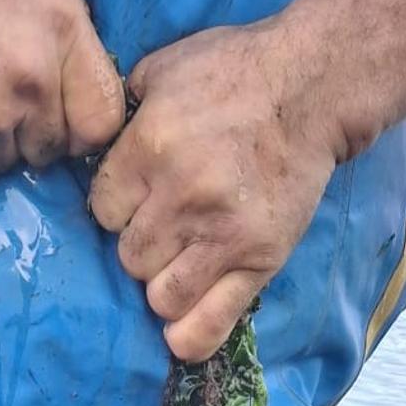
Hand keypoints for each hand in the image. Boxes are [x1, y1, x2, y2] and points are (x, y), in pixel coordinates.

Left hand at [90, 16, 345, 361]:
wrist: (311, 87)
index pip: (104, 212)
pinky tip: (181, 329)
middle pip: (130, 258)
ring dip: (165, 287)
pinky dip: (189, 336)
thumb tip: (93, 151)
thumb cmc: (234, 72)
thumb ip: (124, 116)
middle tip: (167, 228)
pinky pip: (209, 324)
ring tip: (182, 264)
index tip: (138, 200)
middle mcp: (182, 197)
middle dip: (142, 246)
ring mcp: (222, 236)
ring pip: (162, 297)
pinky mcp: (259, 262)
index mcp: (151, 147)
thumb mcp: (163, 70)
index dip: (118, 209)